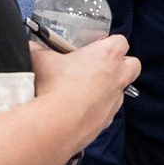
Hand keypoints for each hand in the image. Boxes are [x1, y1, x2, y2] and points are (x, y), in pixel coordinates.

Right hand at [31, 35, 139, 156]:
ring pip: (122, 90)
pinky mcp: (108, 120)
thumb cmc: (55, 85)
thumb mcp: (41, 60)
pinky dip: (99, 109)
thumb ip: (37, 50)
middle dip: (121, 65)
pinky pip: (109, 110)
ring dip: (109, 88)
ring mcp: (116, 99)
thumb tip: (30, 46)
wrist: (57, 123)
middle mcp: (118, 76)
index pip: (121, 41)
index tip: (95, 47)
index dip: (109, 43)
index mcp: (107, 54)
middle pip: (133, 64)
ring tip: (85, 91)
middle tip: (99, 67)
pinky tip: (80, 111)